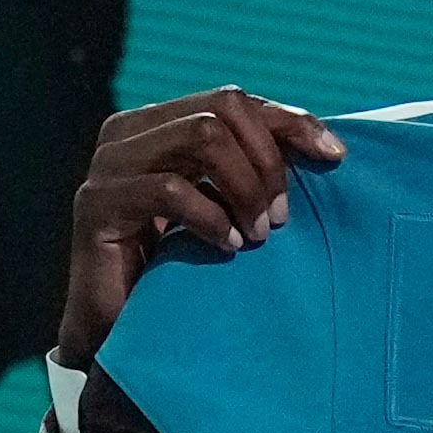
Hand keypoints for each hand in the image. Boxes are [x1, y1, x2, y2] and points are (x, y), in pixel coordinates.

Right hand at [58, 87, 346, 364]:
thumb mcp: (220, 207)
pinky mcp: (98, 203)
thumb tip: (326, 147)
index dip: (290, 121)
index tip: (335, 156)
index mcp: (156, 124)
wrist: (117, 331)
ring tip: (259, 233)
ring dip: (244, 186)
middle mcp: (127, 133)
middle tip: (281, 217)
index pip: (234, 101)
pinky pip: (171, 188)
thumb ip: (249, 170)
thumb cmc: (175, 270)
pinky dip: (211, 217)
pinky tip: (227, 247)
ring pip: (202, 136)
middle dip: (267, 160)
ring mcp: (109, 164)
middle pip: (221, 110)